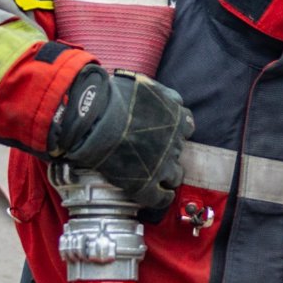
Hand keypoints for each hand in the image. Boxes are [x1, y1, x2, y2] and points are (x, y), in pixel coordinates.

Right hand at [48, 66, 193, 209]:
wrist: (95, 119)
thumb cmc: (114, 98)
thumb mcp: (144, 85)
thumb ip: (157, 92)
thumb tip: (157, 93)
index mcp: (176, 118)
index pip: (186, 126)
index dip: (176, 130)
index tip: (167, 132)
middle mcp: (174, 143)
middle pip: (180, 152)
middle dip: (170, 152)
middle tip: (157, 153)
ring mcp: (162, 166)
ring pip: (175, 176)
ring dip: (169, 176)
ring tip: (159, 177)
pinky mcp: (146, 185)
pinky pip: (161, 198)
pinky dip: (162, 198)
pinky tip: (159, 197)